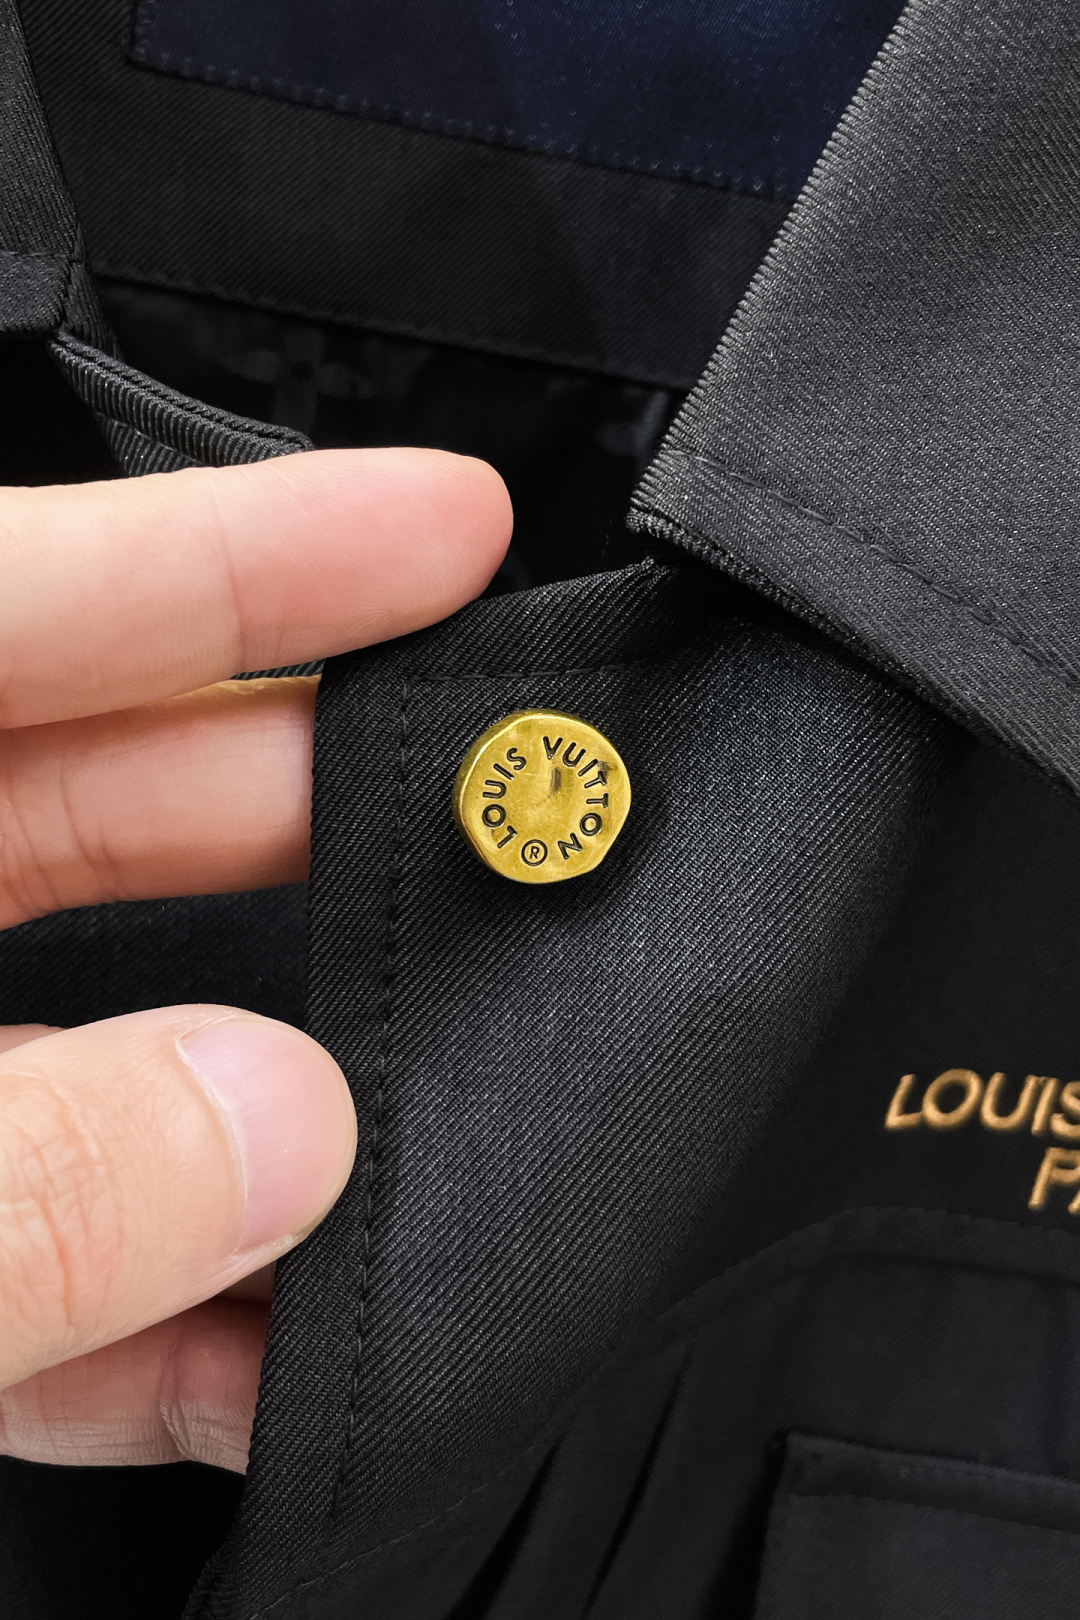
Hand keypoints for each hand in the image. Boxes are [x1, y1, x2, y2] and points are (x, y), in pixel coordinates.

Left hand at [0, 448, 510, 1472]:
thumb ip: (21, 1182)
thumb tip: (278, 1125)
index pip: (6, 604)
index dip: (237, 555)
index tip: (447, 524)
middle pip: (76, 799)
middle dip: (302, 807)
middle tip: (500, 804)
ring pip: (76, 1041)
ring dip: (256, 1100)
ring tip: (441, 1110)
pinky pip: (24, 1236)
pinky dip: (143, 1301)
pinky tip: (269, 1354)